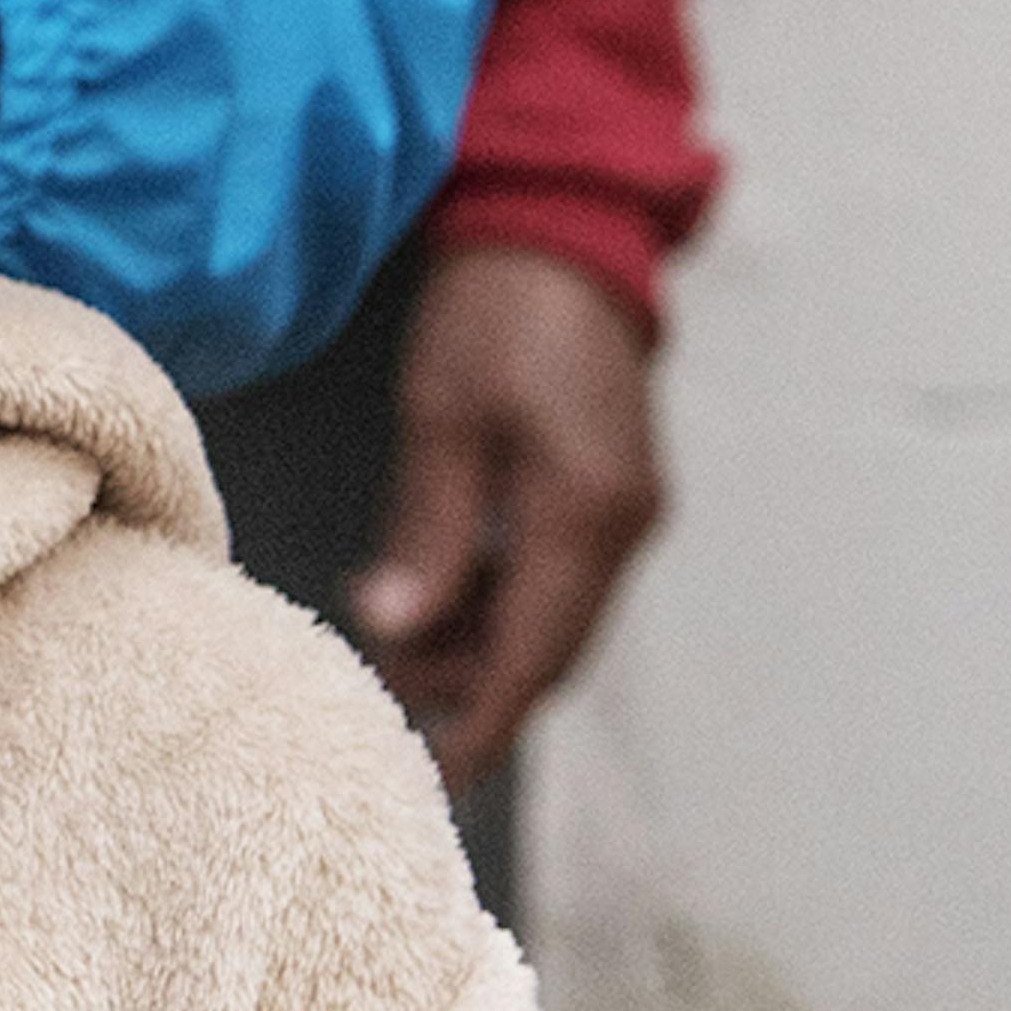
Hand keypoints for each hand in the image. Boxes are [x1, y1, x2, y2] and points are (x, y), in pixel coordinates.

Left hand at [349, 243, 668, 793]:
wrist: (563, 233)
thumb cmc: (495, 312)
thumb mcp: (443, 418)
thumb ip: (427, 533)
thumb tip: (395, 628)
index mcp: (587, 511)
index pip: (534, 655)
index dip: (482, 724)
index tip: (432, 777)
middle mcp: (624, 525)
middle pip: (551, 651)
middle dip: (471, 685)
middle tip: (383, 681)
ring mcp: (627, 511)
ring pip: (555, 620)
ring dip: (483, 644)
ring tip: (396, 631)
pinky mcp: (612, 494)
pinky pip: (560, 579)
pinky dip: (502, 600)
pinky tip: (441, 588)